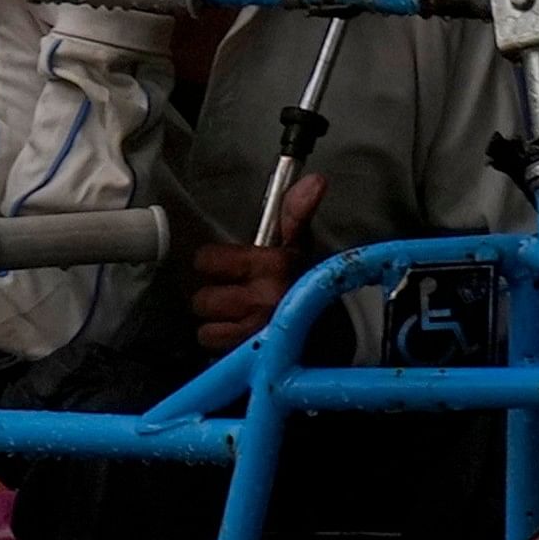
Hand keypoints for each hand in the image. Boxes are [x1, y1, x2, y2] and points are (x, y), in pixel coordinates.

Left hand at [187, 172, 327, 349]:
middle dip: (215, 298)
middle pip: (202, 298)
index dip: (214, 262)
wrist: (336, 335)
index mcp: (269, 267)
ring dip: (219, 324)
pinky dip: (226, 347)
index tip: (226, 265)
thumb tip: (314, 181)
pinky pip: (216, 351)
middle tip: (233, 295)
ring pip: (205, 328)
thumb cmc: (312, 287)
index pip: (207, 260)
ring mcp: (253, 333)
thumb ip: (296, 213)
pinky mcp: (250, 358)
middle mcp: (258, 300)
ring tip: (238, 318)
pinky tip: (242, 337)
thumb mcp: (301, 247)